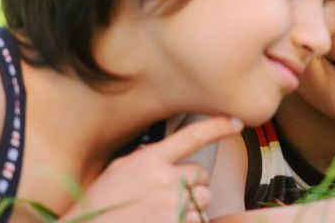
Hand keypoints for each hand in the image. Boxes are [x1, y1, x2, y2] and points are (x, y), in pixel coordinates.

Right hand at [61, 116, 243, 222]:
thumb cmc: (99, 207)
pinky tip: (168, 221)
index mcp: (148, 162)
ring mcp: (173, 207)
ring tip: (166, 212)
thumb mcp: (117, 172)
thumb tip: (166, 156)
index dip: (218, 126)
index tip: (236, 122)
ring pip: (205, 198)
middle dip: (192, 182)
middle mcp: (164, 181)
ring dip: (193, 205)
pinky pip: (200, 219)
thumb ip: (146, 160)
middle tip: (169, 194)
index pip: (191, 136)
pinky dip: (190, 221)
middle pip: (201, 173)